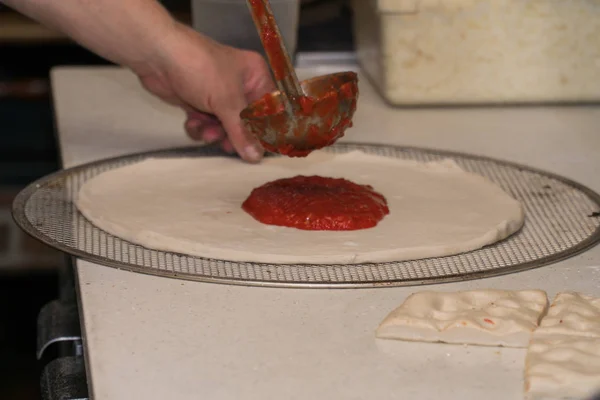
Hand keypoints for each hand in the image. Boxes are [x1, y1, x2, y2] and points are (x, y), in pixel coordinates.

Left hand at [136, 23, 274, 162]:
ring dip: (213, 132)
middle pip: (245, 122)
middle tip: (227, 146)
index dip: (264, 131)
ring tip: (205, 131)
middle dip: (233, 134)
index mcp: (254, 77)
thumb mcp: (226, 101)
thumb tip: (256, 156)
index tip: (259, 150)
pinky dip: (199, 127)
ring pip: (224, 126)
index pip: (269, 110)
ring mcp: (217, 95)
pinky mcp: (198, 102)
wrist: (157, 56)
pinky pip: (206, 124)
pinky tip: (192, 122)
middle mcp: (239, 86)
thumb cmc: (199, 68)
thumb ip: (242, 131)